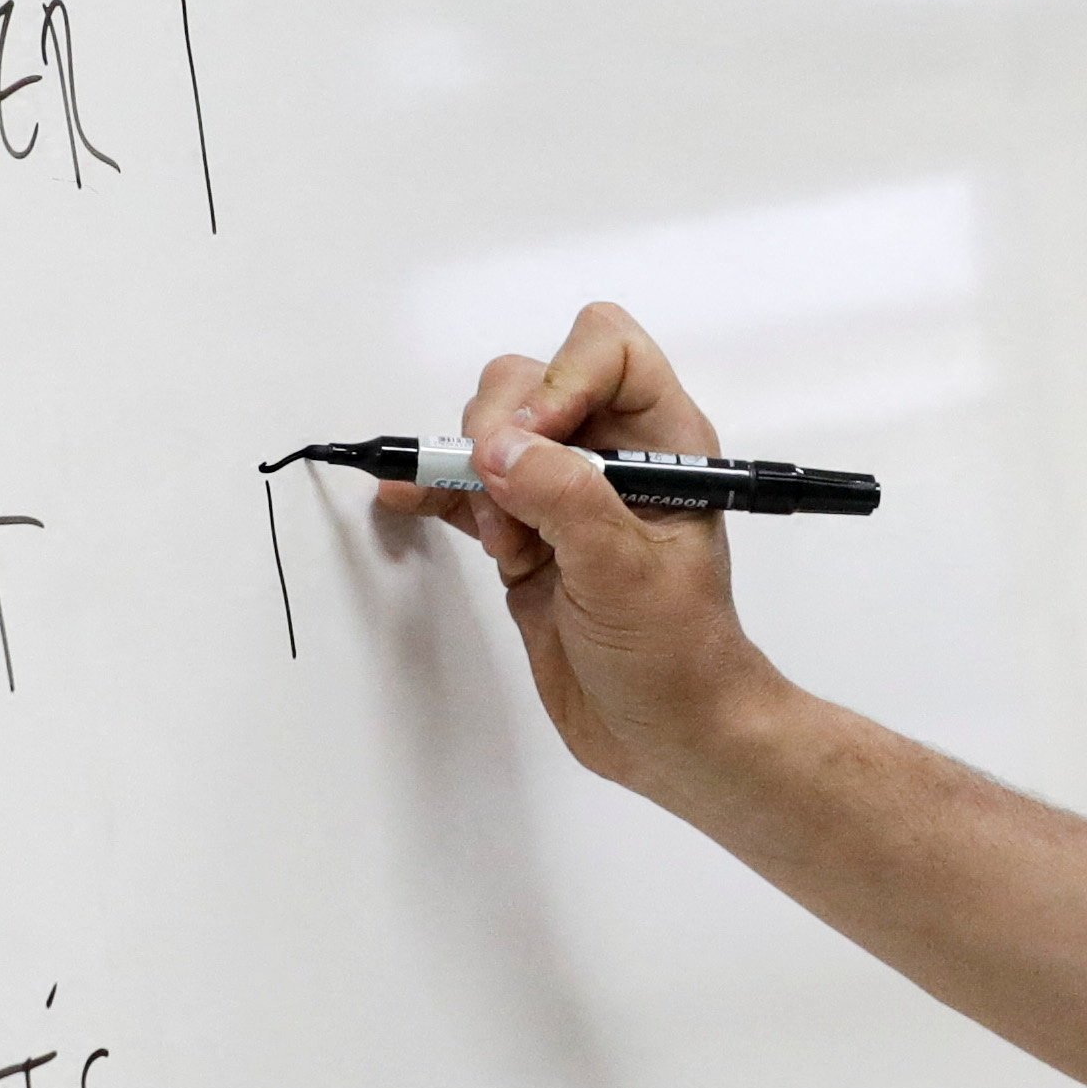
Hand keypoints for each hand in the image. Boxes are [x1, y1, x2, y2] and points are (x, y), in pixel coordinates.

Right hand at [406, 301, 780, 802]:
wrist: (668, 736)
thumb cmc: (680, 659)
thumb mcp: (627, 575)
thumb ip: (565, 500)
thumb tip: (499, 448)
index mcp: (665, 443)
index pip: (608, 351)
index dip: (561, 380)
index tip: (534, 441)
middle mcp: (613, 456)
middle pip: (531, 382)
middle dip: (500, 432)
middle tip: (508, 505)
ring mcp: (564, 494)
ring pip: (493, 431)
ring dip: (472, 472)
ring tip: (502, 539)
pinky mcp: (525, 535)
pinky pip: (467, 489)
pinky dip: (434, 489)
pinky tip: (406, 498)